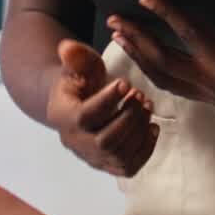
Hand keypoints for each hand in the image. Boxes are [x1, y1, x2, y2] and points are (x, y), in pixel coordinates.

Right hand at [46, 39, 158, 177]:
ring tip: (148, 106)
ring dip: (139, 131)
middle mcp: (74, 142)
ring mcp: (92, 157)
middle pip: (104, 141)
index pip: (85, 116)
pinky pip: (129, 168)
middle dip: (129, 118)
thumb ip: (76, 56)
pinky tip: (152, 127)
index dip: (108, 101)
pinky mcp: (108, 165)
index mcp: (61, 115)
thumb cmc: (81, 81)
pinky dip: (146, 149)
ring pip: (119, 156)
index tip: (126, 82)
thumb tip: (68, 47)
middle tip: (141, 96)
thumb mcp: (78, 65)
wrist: (79, 104)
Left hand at [108, 0, 214, 114]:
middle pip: (164, 61)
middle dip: (137, 39)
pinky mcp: (214, 99)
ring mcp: (213, 95)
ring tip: (120, 36)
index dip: (167, 13)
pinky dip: (154, 71)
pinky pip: (175, 86)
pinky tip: (144, 57)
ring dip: (140, 57)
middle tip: (115, 19)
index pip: (191, 35)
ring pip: (164, 78)